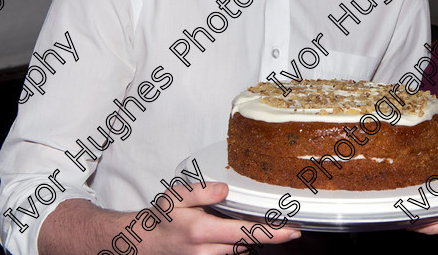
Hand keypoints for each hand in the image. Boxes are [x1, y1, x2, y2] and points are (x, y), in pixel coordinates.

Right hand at [144, 181, 299, 253]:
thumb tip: (225, 189)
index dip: (272, 233)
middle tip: (292, 226)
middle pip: (249, 244)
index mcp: (202, 231)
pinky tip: (244, 231)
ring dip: (253, 238)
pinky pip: (231, 253)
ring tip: (269, 224)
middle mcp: (207, 251)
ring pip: (241, 249)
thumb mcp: (175, 196)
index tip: (293, 231)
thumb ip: (201, 190)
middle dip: (269, 236)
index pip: (245, 233)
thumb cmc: (160, 218)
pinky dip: (240, 242)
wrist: (144, 242)